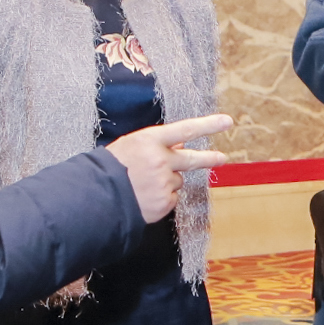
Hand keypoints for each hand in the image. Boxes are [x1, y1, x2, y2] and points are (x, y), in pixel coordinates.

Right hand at [107, 114, 233, 223]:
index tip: (226, 122)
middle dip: (209, 158)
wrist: (96, 197)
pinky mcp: (164, 202)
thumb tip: (180, 143)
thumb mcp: (131, 146)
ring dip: (166, 182)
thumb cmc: (109, 168)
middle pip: (192, 159)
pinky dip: (161, 197)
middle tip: (221, 157)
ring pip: (176, 181)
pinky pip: (170, 198)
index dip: (208, 125)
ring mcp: (163, 183)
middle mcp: (161, 161)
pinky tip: (144, 196)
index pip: (185, 129)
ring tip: (143, 184)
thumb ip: (157, 144)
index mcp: (150, 141)